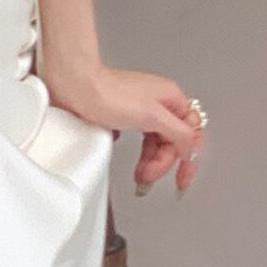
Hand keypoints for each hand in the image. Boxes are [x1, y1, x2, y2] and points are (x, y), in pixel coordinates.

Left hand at [44, 63, 205, 195]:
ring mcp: (140, 108)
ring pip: (155, 142)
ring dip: (150, 161)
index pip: (191, 135)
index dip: (188, 160)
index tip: (181, 181)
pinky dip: (136, 152)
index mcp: (171, 98)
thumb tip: (191, 150)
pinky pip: (138, 138)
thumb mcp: (152, 116)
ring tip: (140, 176)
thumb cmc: (107, 93)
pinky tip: (126, 153)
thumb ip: (179, 134)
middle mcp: (158, 102)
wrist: (74, 85)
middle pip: (172, 141)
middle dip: (162, 163)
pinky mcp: (122, 115)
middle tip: (148, 179)